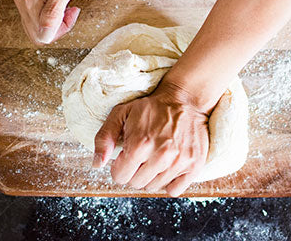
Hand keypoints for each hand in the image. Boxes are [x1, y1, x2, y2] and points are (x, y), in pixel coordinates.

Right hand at [13, 0, 91, 43]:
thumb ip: (54, 12)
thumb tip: (44, 34)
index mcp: (30, 0)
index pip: (42, 35)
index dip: (60, 29)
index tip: (71, 12)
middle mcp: (21, 1)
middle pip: (38, 34)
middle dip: (58, 27)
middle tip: (70, 9)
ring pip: (38, 27)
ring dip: (55, 22)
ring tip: (66, 4)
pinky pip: (37, 18)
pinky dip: (51, 16)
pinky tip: (60, 3)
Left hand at [93, 81, 210, 196]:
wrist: (185, 100)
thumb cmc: (151, 107)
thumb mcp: (121, 114)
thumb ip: (104, 138)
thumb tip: (96, 164)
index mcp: (140, 144)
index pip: (120, 176)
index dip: (120, 166)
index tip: (126, 156)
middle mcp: (161, 156)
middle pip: (136, 183)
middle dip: (135, 171)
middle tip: (142, 154)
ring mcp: (179, 162)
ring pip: (154, 187)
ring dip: (151, 175)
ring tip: (155, 156)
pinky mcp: (194, 165)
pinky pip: (174, 190)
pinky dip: (169, 182)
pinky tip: (168, 166)